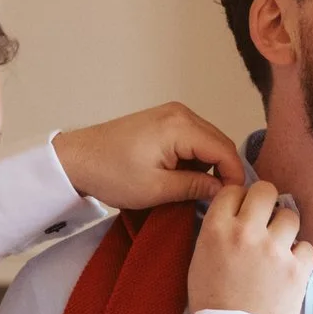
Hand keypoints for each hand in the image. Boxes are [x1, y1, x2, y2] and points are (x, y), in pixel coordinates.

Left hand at [53, 103, 248, 210]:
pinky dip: (196, 157)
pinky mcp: (164, 119)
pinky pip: (194, 138)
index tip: (233, 200)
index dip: (235, 176)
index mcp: (180, 127)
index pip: (225, 151)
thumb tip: (223, 190)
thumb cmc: (110, 173)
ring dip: (210, 164)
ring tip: (200, 190)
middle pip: (220, 143)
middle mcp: (180, 113)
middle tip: (220, 198)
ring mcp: (172, 114)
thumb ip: (195, 187)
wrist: (77, 159)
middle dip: (225, 170)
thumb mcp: (156, 189)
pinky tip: (186, 176)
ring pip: (209, 141)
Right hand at [187, 179, 312, 313]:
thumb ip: (218, 231)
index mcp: (217, 230)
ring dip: (285, 229)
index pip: (233, 190)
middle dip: (266, 202)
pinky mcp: (298, 269)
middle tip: (266, 218)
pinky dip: (300, 255)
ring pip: (291, 216)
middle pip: (266, 191)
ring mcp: (275, 250)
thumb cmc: (212, 301)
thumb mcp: (201, 259)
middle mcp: (247, 233)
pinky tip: (288, 266)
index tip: (243, 210)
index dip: (240, 198)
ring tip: (278, 246)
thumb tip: (237, 212)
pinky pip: (307, 246)